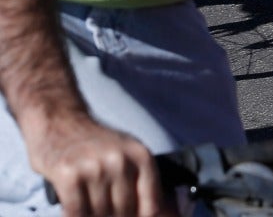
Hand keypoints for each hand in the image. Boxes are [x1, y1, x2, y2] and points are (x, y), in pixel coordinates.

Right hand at [31, 118, 170, 216]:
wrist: (60, 121)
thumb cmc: (95, 143)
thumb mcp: (127, 151)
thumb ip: (140, 179)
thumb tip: (157, 213)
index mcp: (141, 155)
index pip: (151, 203)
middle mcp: (120, 161)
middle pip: (124, 211)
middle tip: (107, 212)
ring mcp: (94, 168)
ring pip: (100, 214)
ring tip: (91, 208)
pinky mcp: (68, 176)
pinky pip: (76, 212)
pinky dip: (74, 216)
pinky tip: (74, 212)